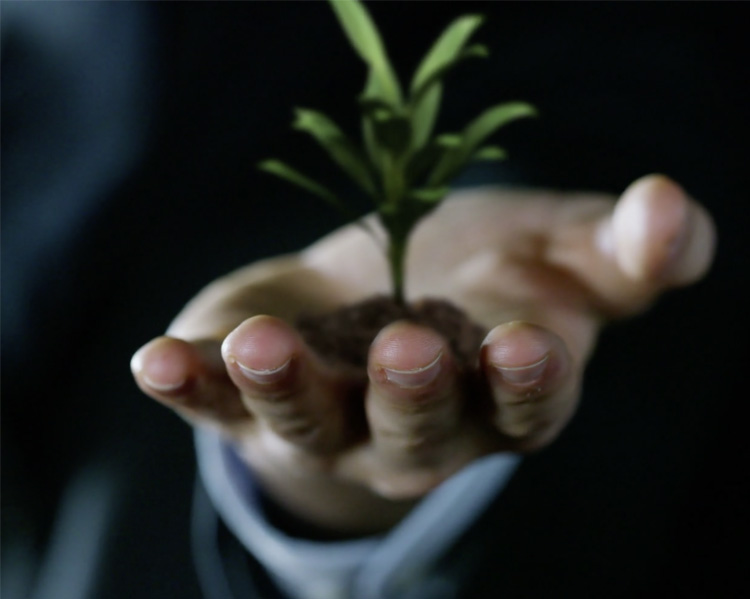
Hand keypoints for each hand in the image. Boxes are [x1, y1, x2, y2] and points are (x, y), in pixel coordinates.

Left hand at [130, 174, 714, 534]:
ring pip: (308, 421)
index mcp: (499, 396)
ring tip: (263, 342)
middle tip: (409, 347)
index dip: (529, 380)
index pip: (525, 406)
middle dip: (410, 394)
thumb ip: (627, 248)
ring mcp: (327, 419)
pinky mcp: (251, 397)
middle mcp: (413, 429)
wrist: (384, 300)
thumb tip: (671, 209)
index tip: (528, 339)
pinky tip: (157, 361)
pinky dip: (190, 384)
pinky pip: (217, 403)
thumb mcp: (563, 254)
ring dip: (285, 386)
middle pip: (413, 430)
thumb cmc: (485, 279)